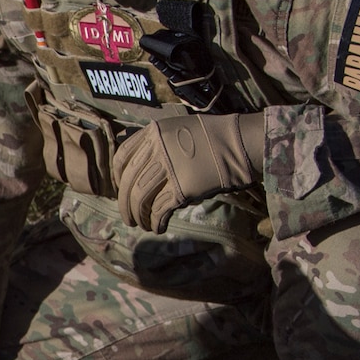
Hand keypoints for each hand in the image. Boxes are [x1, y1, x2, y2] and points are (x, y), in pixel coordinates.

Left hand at [113, 112, 267, 231]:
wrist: (241, 143)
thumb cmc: (214, 137)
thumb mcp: (179, 131)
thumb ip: (158, 147)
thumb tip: (143, 175)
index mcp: (152, 133)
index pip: (122, 157)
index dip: (118, 178)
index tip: (121, 190)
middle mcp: (156, 149)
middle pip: (129, 182)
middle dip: (125, 205)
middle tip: (128, 218)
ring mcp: (168, 169)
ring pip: (140, 199)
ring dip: (138, 216)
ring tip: (142, 225)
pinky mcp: (181, 188)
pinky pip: (159, 210)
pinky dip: (156, 222)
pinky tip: (158, 227)